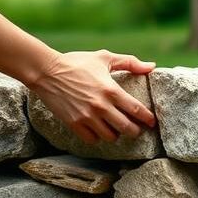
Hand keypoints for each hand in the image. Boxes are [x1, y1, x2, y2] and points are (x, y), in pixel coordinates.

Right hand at [28, 50, 156, 144]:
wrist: (45, 71)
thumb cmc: (76, 62)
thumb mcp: (104, 57)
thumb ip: (130, 62)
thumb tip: (152, 66)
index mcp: (111, 90)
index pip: (137, 110)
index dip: (148, 119)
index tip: (152, 122)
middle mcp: (101, 106)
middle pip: (127, 128)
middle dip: (135, 131)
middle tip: (136, 129)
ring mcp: (86, 116)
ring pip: (110, 137)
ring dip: (116, 134)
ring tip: (115, 128)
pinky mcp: (73, 123)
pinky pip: (92, 139)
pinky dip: (97, 137)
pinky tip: (98, 130)